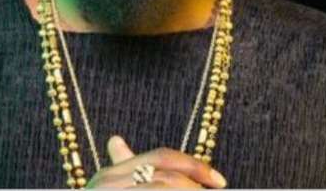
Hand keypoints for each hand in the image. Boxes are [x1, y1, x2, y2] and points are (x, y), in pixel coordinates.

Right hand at [85, 135, 227, 188]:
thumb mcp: (116, 188)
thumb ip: (123, 168)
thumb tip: (114, 140)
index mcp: (108, 175)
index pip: (161, 157)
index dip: (194, 165)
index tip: (220, 180)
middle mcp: (106, 183)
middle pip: (166, 176)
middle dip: (194, 187)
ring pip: (163, 188)